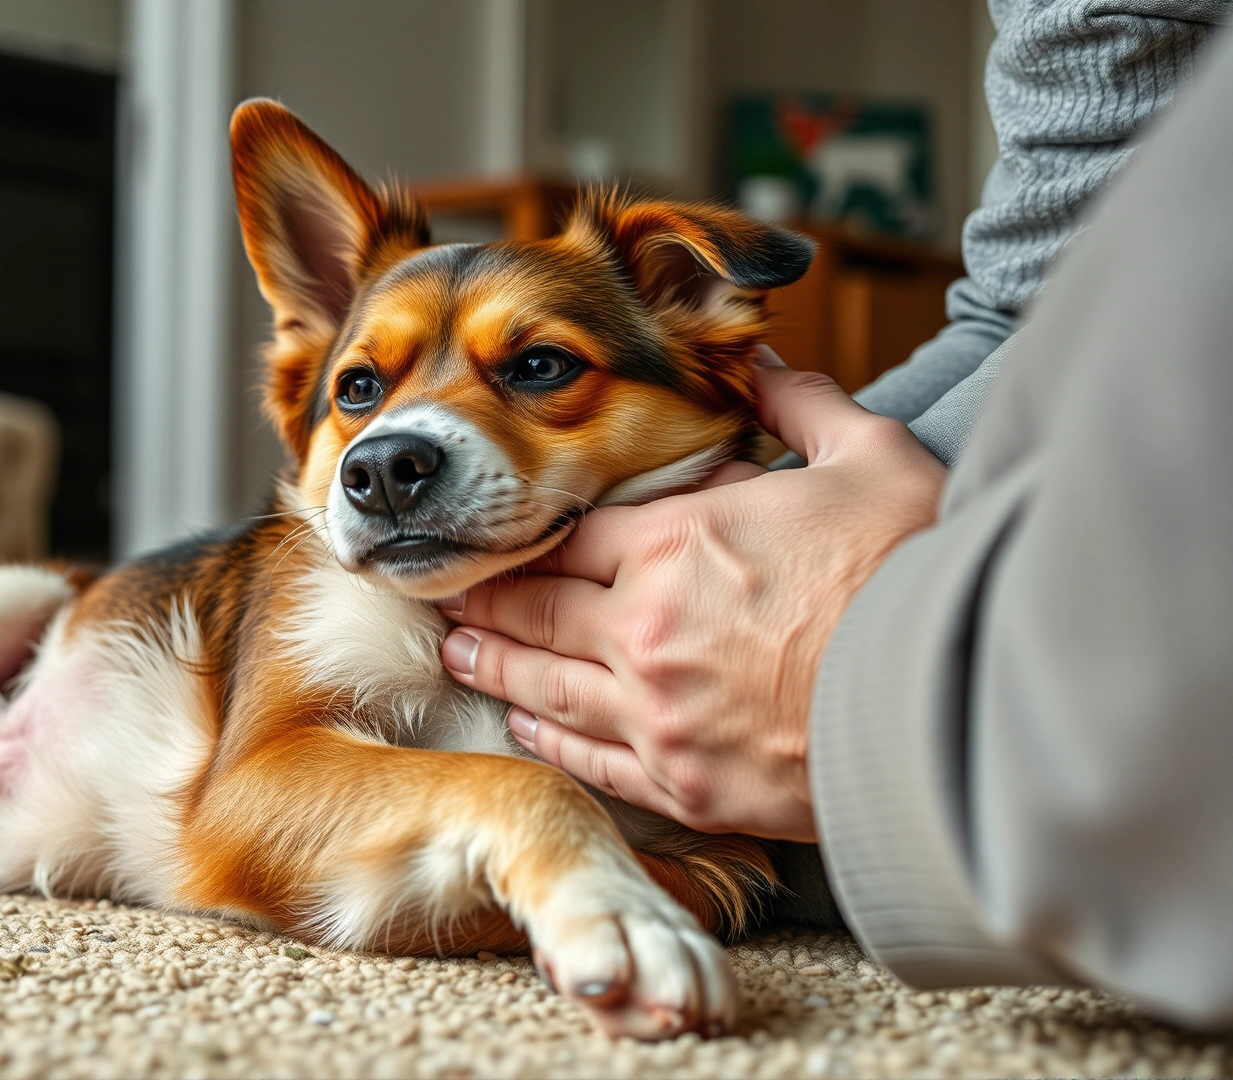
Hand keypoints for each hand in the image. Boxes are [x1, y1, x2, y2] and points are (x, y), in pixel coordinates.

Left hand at [439, 351, 943, 840]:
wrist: (964, 707)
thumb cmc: (920, 575)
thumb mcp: (872, 462)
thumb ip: (802, 407)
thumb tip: (762, 359)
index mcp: (676, 547)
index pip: (566, 537)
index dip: (522, 534)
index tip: (488, 532)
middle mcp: (644, 634)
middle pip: (534, 609)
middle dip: (485, 597)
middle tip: (445, 592)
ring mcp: (657, 718)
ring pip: (542, 687)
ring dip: (494, 664)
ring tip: (459, 652)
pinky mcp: (685, 788)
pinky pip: (589, 760)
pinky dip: (547, 738)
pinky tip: (523, 723)